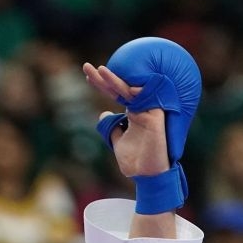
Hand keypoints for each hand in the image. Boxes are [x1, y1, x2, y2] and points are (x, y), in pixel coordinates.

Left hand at [84, 63, 167, 177]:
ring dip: (114, 80)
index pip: (114, 93)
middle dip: (102, 77)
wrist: (146, 176)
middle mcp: (141, 107)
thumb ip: (111, 127)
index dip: (101, 84)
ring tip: (99, 71)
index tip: (87, 74)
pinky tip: (119, 82)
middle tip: (86, 66)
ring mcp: (149, 111)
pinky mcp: (155, 117)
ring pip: (129, 90)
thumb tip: (103, 114)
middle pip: (120, 88)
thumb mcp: (117, 141)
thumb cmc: (134, 161)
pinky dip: (132, 89)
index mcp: (133, 112)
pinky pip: (144, 99)